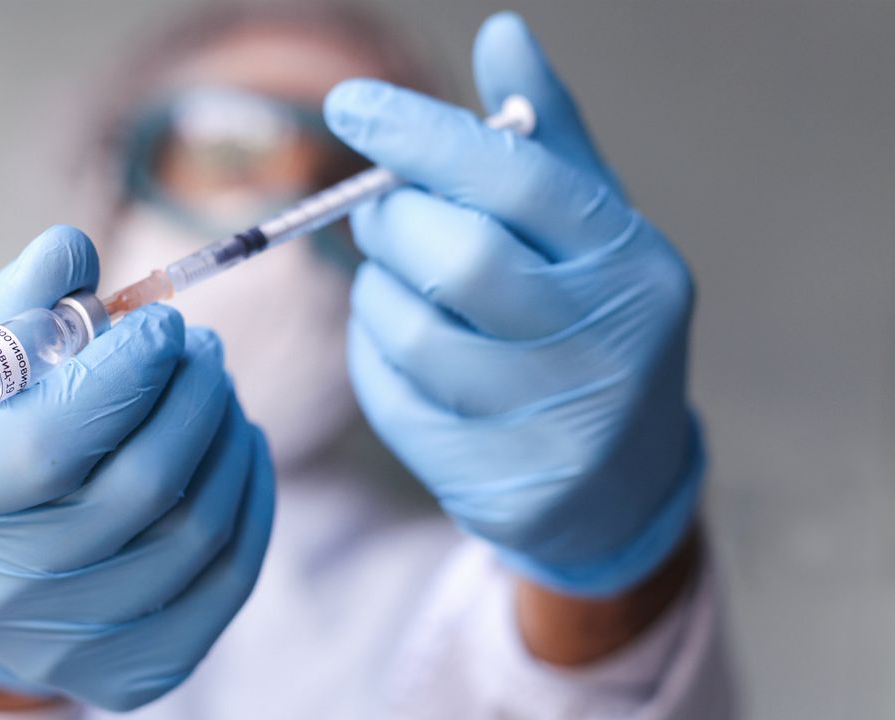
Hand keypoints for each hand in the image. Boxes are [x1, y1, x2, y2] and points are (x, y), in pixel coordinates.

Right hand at [0, 225, 273, 710]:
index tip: (165, 323)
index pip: (47, 440)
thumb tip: (73, 247)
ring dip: (227, 438)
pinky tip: (240, 446)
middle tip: (204, 348)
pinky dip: (250, 498)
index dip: (123, 373)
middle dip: (192, 397)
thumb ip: (19, 310)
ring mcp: (65, 645)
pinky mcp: (131, 672)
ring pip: (196, 530)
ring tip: (218, 389)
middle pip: (139, 488)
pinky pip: (228, 578)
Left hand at [325, 13, 702, 596]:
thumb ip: (543, 138)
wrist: (620, 480)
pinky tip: (399, 341)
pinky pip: (391, 395)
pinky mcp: (498, 478)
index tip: (350, 104)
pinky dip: (373, 354)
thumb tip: (502, 31)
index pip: (521, 180)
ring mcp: (554, 423)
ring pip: (413, 333)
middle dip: (392, 222)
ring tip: (395, 279)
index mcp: (631, 264)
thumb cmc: (591, 323)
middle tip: (376, 211)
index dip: (426, 137)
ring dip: (375, 291)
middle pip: (460, 259)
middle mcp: (607, 346)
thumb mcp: (588, 228)